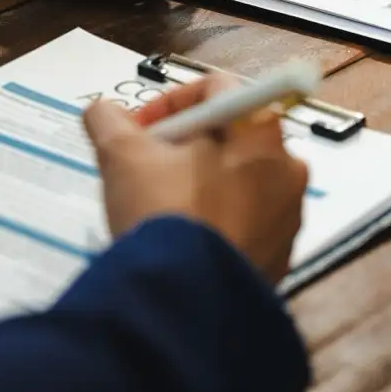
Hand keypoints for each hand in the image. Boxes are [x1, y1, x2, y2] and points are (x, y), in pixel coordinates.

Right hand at [82, 75, 307, 281]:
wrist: (186, 303)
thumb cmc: (163, 211)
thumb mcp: (122, 155)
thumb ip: (109, 120)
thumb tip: (102, 112)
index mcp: (261, 130)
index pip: (215, 89)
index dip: (168, 103)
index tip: (137, 130)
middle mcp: (288, 169)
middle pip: (229, 137)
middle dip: (182, 145)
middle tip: (144, 167)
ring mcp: (288, 217)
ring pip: (237, 182)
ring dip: (198, 183)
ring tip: (159, 206)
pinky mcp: (279, 258)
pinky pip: (243, 224)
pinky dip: (214, 221)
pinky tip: (180, 239)